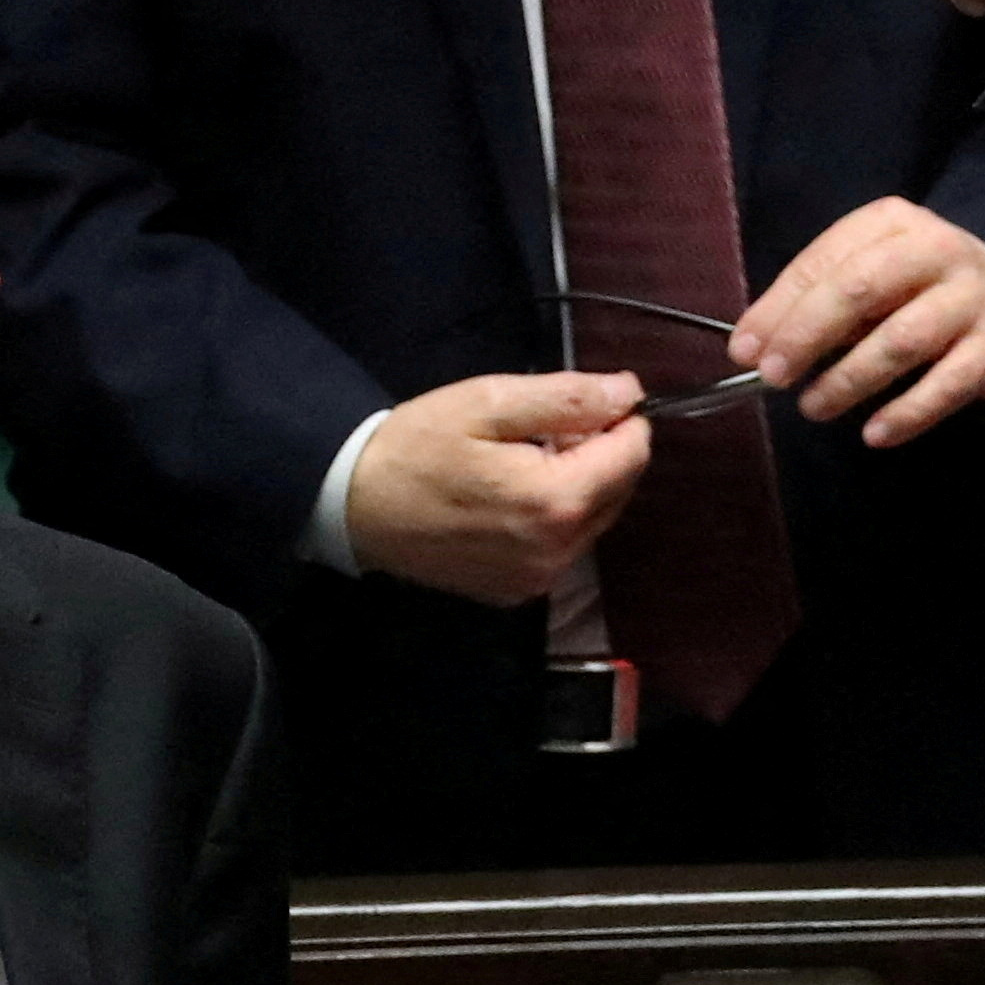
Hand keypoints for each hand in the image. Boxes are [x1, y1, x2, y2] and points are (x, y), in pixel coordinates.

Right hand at [344, 372, 650, 608]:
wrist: (352, 505)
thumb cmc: (415, 446)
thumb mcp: (487, 402)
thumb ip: (566, 398)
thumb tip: (629, 393)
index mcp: (554, 500)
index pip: (633, 454)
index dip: (622, 418)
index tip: (590, 399)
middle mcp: (557, 551)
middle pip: (619, 490)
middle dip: (598, 453)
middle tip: (545, 428)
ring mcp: (537, 578)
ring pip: (595, 521)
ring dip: (578, 486)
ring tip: (524, 461)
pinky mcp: (517, 592)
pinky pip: (562, 548)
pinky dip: (553, 518)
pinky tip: (509, 498)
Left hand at [729, 197, 984, 447]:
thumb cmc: (914, 290)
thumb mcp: (865, 276)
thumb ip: (809, 302)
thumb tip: (749, 345)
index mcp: (890, 222)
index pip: (824, 261)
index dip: (778, 308)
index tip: (744, 350)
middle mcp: (935, 250)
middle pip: (861, 290)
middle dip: (807, 335)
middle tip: (773, 377)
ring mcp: (970, 298)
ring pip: (901, 339)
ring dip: (848, 379)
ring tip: (813, 407)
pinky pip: (948, 385)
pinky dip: (907, 413)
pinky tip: (873, 434)